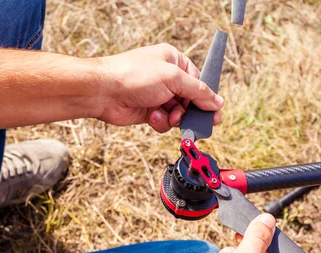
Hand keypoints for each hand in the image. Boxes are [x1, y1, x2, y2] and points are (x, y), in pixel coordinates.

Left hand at [97, 44, 223, 132]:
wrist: (103, 91)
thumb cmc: (134, 75)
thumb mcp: (173, 78)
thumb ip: (197, 91)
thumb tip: (217, 101)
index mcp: (174, 60)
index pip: (198, 81)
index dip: (206, 98)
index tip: (214, 113)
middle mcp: (166, 77)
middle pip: (190, 99)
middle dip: (190, 111)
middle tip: (198, 123)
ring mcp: (157, 94)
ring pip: (178, 113)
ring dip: (174, 118)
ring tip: (167, 116)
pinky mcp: (148, 110)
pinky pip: (164, 121)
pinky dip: (161, 122)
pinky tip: (152, 117)